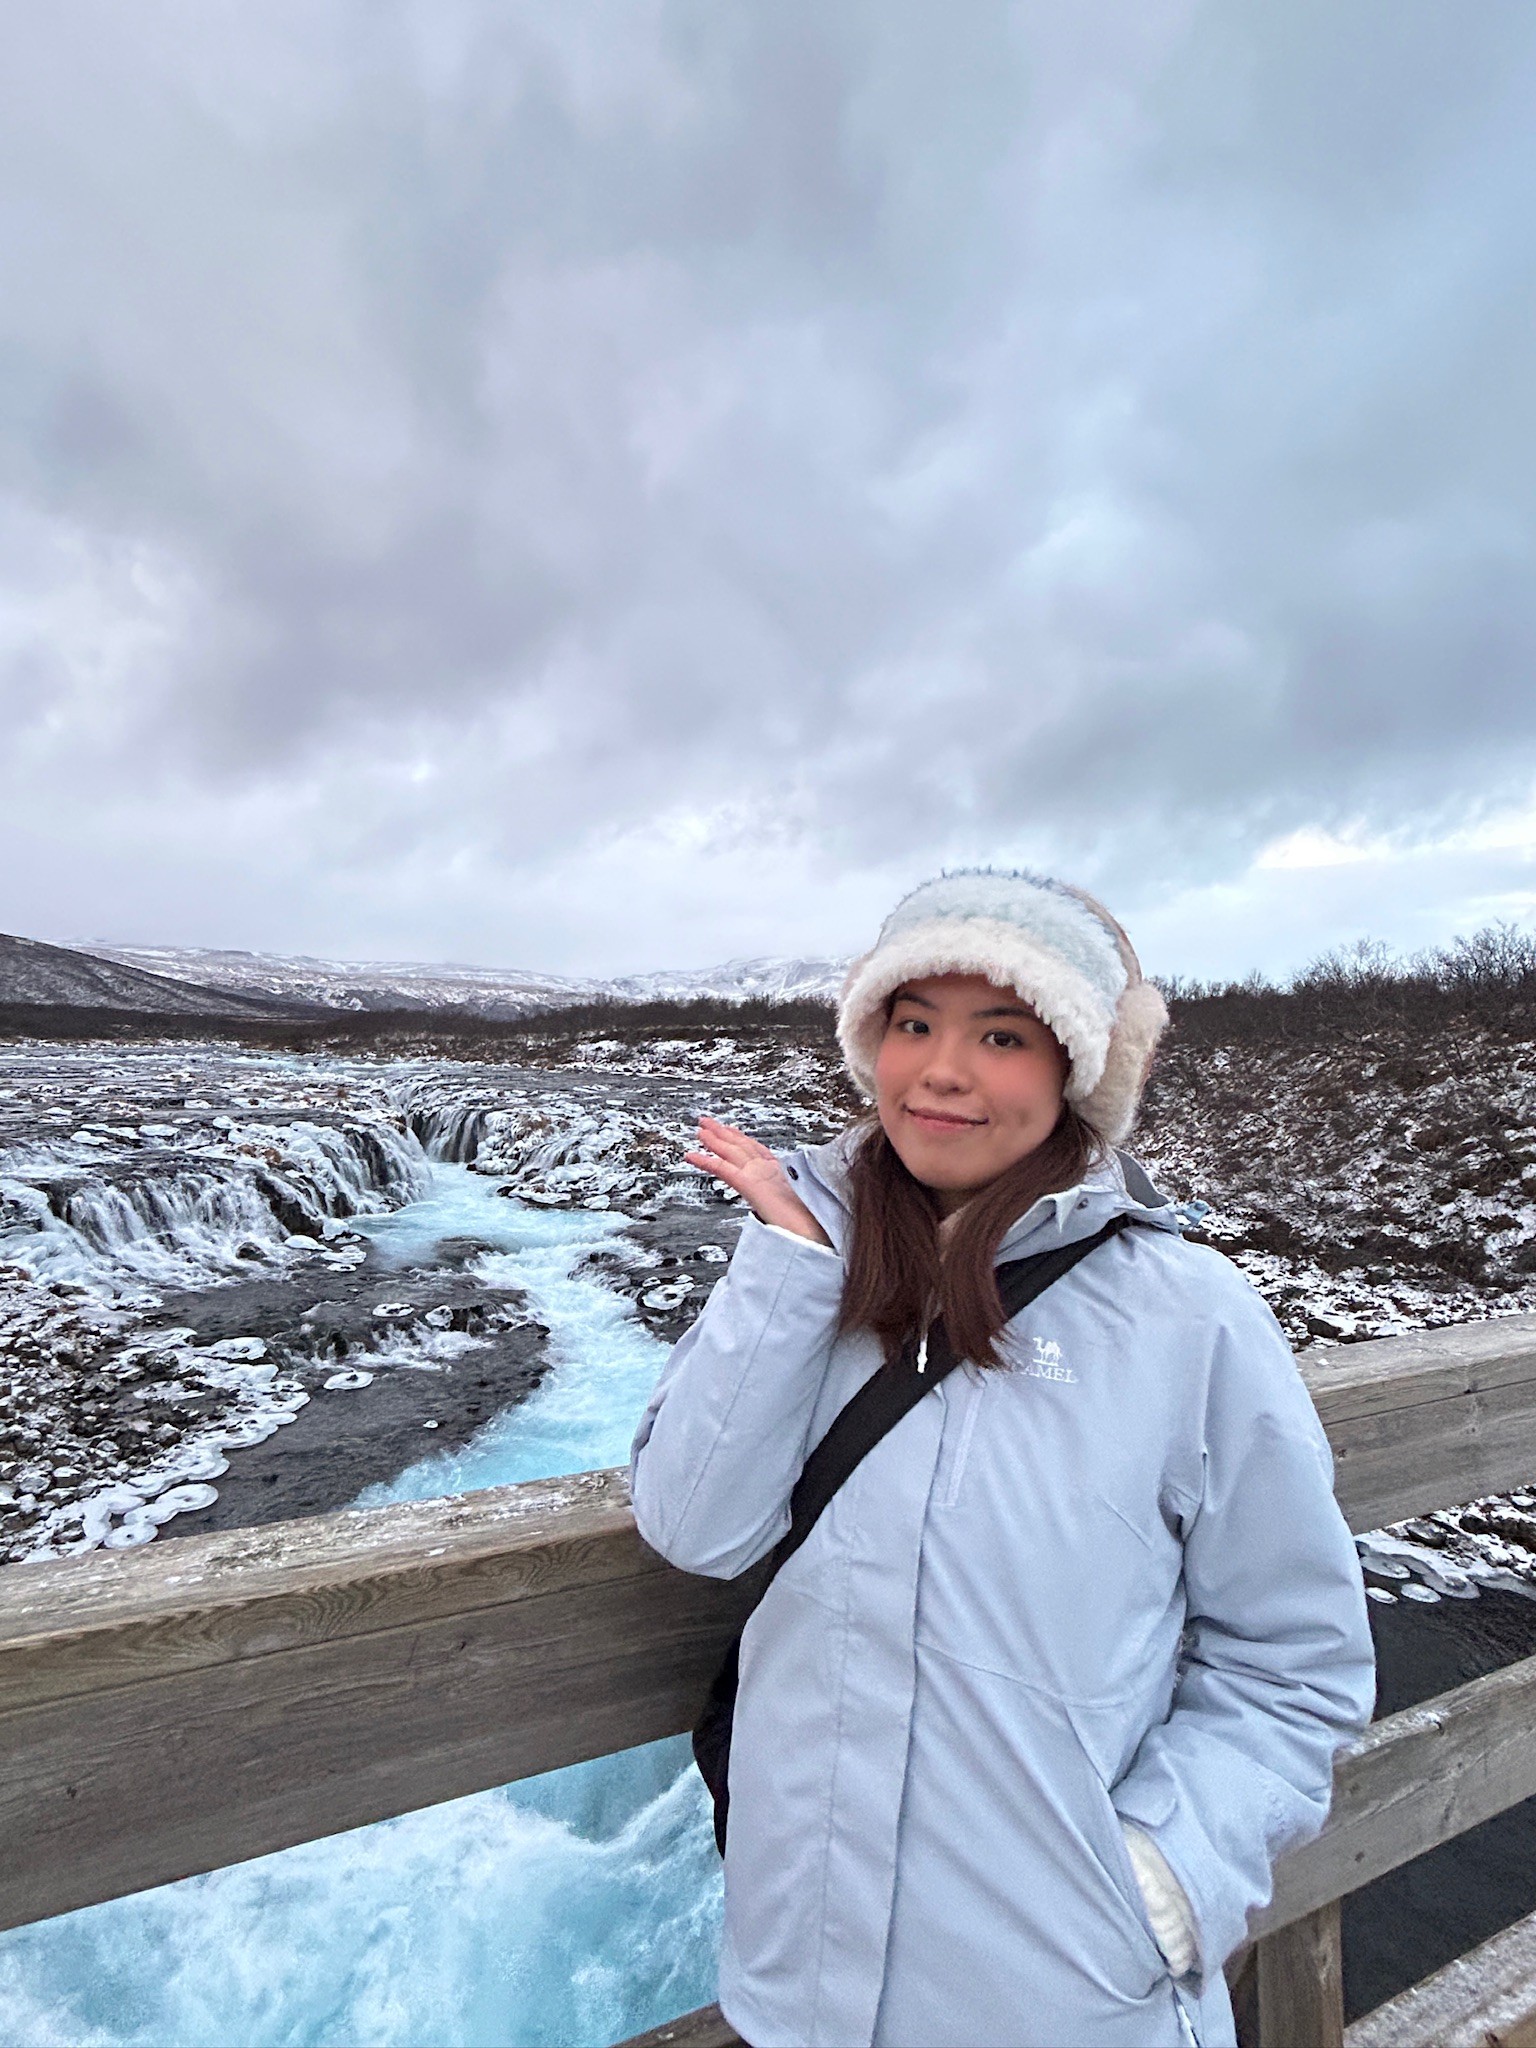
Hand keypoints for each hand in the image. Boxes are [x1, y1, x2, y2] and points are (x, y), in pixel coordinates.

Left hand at [685, 1117, 833, 1246]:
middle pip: (744, 1146)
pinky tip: (692, 1156)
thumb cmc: (816, 1229)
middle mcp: (773, 1171)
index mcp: (785, 1176)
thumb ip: (795, 1206)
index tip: (734, 1131)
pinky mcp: (752, 1185)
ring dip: (714, 1139)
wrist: (821, 1238)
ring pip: (732, 1152)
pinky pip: (724, 1169)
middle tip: (709, 1124)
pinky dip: (706, 1161)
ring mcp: (762, 1176)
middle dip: (726, 1133)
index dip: (745, 1140)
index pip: (760, 1152)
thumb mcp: (805, 1213)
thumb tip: (796, 1212)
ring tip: (700, 1130)